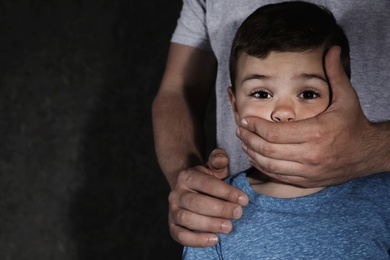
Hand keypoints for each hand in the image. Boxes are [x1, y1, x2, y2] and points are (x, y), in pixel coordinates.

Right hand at [168, 148, 247, 246]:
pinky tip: (214, 239)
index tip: (244, 199)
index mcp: (187, 176)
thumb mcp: (214, 167)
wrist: (190, 191)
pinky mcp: (173, 226)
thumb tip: (221, 159)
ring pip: (187, 219)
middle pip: (197, 203)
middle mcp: (176, 193)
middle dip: (220, 209)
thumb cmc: (207, 180)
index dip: (226, 192)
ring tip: (228, 227)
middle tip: (238, 213)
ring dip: (210, 224)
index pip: (207, 184)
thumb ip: (219, 160)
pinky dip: (197, 240)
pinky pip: (181, 236)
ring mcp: (173, 210)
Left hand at [236, 46, 372, 186]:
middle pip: (267, 150)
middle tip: (239, 129)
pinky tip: (256, 157)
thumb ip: (335, 73)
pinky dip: (263, 167)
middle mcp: (310, 154)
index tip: (245, 119)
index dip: (254, 126)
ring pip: (269, 165)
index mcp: (316, 132)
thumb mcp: (347, 97)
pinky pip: (277, 176)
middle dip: (248, 139)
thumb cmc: (354, 124)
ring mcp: (308, 171)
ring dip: (252, 153)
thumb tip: (331, 48)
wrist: (368, 153)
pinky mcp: (307, 181)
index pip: (274, 133)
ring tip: (244, 142)